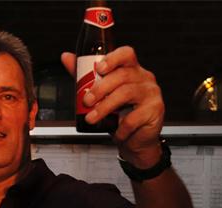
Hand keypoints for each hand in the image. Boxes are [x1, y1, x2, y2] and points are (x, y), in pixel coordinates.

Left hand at [61, 47, 163, 167]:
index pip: (126, 54)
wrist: (134, 140)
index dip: (112, 58)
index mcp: (131, 69)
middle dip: (100, 88)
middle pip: (122, 75)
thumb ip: (84, 76)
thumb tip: (66, 57)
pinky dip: (120, 128)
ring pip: (126, 94)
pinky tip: (115, 132)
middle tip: (86, 102)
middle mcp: (144, 77)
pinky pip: (134, 118)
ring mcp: (151, 92)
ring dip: (105, 107)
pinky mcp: (156, 109)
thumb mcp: (100, 94)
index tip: (99, 69)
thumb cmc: (118, 115)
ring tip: (92, 118)